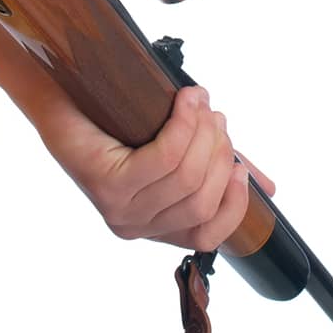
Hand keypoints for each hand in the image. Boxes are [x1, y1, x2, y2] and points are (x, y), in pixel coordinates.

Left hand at [37, 82, 275, 251]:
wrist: (66, 98)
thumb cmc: (120, 125)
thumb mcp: (179, 150)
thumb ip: (217, 169)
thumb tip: (267, 188)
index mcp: (155, 226)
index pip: (208, 235)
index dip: (234, 204)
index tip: (238, 168)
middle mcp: (136, 226)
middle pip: (202, 196)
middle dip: (218, 151)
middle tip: (214, 115)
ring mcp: (120, 209)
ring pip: (186, 176)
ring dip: (203, 131)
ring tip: (199, 101)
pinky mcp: (108, 185)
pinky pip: (164, 158)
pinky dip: (183, 126)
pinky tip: (184, 102)